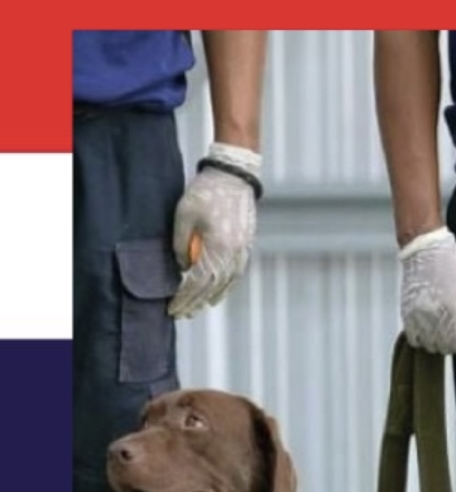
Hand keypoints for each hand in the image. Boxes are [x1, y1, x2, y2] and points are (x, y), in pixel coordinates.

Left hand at [169, 143, 260, 318]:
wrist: (234, 177)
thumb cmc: (206, 192)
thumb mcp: (183, 214)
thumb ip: (181, 243)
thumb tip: (183, 267)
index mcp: (218, 247)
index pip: (199, 281)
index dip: (185, 297)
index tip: (173, 308)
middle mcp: (233, 254)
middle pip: (214, 287)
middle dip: (196, 302)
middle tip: (182, 314)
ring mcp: (243, 251)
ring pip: (227, 283)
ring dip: (211, 298)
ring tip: (199, 308)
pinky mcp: (246, 247)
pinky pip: (235, 274)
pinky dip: (225, 287)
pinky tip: (216, 292)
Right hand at [398, 228, 455, 355]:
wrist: (424, 247)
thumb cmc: (452, 262)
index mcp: (453, 307)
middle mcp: (432, 314)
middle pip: (445, 347)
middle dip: (455, 344)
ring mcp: (417, 314)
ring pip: (429, 345)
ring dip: (439, 343)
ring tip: (445, 331)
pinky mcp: (406, 312)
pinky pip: (414, 338)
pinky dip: (423, 338)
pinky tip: (431, 329)